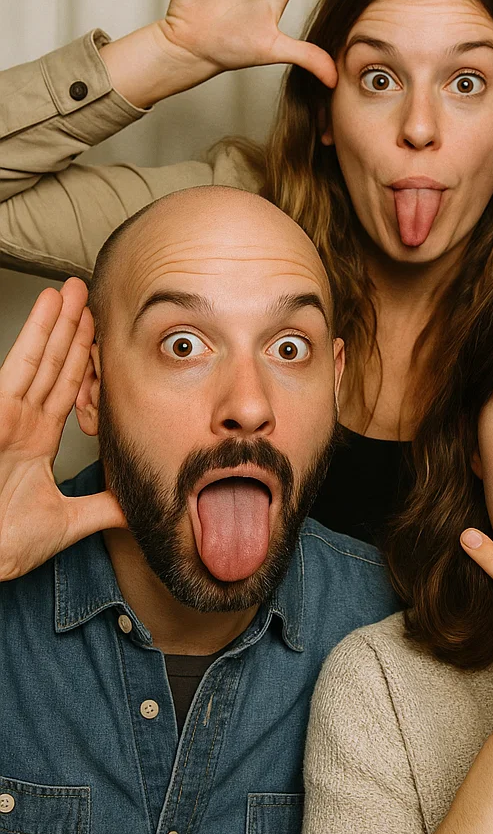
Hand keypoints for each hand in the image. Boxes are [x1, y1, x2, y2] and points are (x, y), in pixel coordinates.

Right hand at [0, 280, 123, 581]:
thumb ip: (103, 507)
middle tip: (89, 294)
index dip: (82, 360)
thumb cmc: (5, 545)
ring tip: (74, 288)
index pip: (66, 389)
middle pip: (54, 364)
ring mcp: (5, 414)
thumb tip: (139, 504)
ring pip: (40, 356)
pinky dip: (37, 336)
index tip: (100, 333)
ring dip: (58, 321)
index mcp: (34, 441)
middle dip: (71, 329)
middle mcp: (20, 421)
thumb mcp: (68, 521)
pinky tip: (50, 307)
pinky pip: (20, 367)